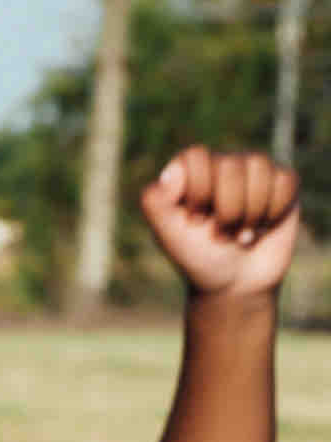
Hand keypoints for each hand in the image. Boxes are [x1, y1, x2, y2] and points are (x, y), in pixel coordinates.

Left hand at [141, 146, 300, 298]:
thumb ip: (156, 201)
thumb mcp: (168, 234)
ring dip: (251, 212)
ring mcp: (253, 173)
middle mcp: (221, 166)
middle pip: (231, 165)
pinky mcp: (281, 185)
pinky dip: (274, 210)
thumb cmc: (197, 257)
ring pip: (260, 168)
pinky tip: (263, 226)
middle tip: (219, 234)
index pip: (196, 156)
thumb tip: (173, 170)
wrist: (235, 284)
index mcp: (189, 172)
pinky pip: (285, 181)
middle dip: (227, 210)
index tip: (193, 220)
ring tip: (241, 234)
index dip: (198, 191)